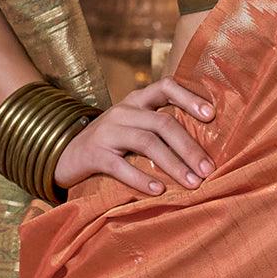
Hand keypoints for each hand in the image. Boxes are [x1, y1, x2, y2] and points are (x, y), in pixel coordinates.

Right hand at [52, 76, 216, 195]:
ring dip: (173, 164)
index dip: (190, 98)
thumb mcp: (134, 124)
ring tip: (192, 183)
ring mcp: (107, 131)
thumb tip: (205, 146)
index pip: (166, 86)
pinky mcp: (94, 154)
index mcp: (137, 100)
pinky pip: (121, 166)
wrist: (64, 153)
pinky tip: (159, 191)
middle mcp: (124, 111)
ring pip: (147, 143)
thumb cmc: (112, 141)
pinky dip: (141, 179)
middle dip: (189, 147)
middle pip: (163, 123)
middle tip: (208, 169)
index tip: (211, 116)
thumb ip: (160, 125)